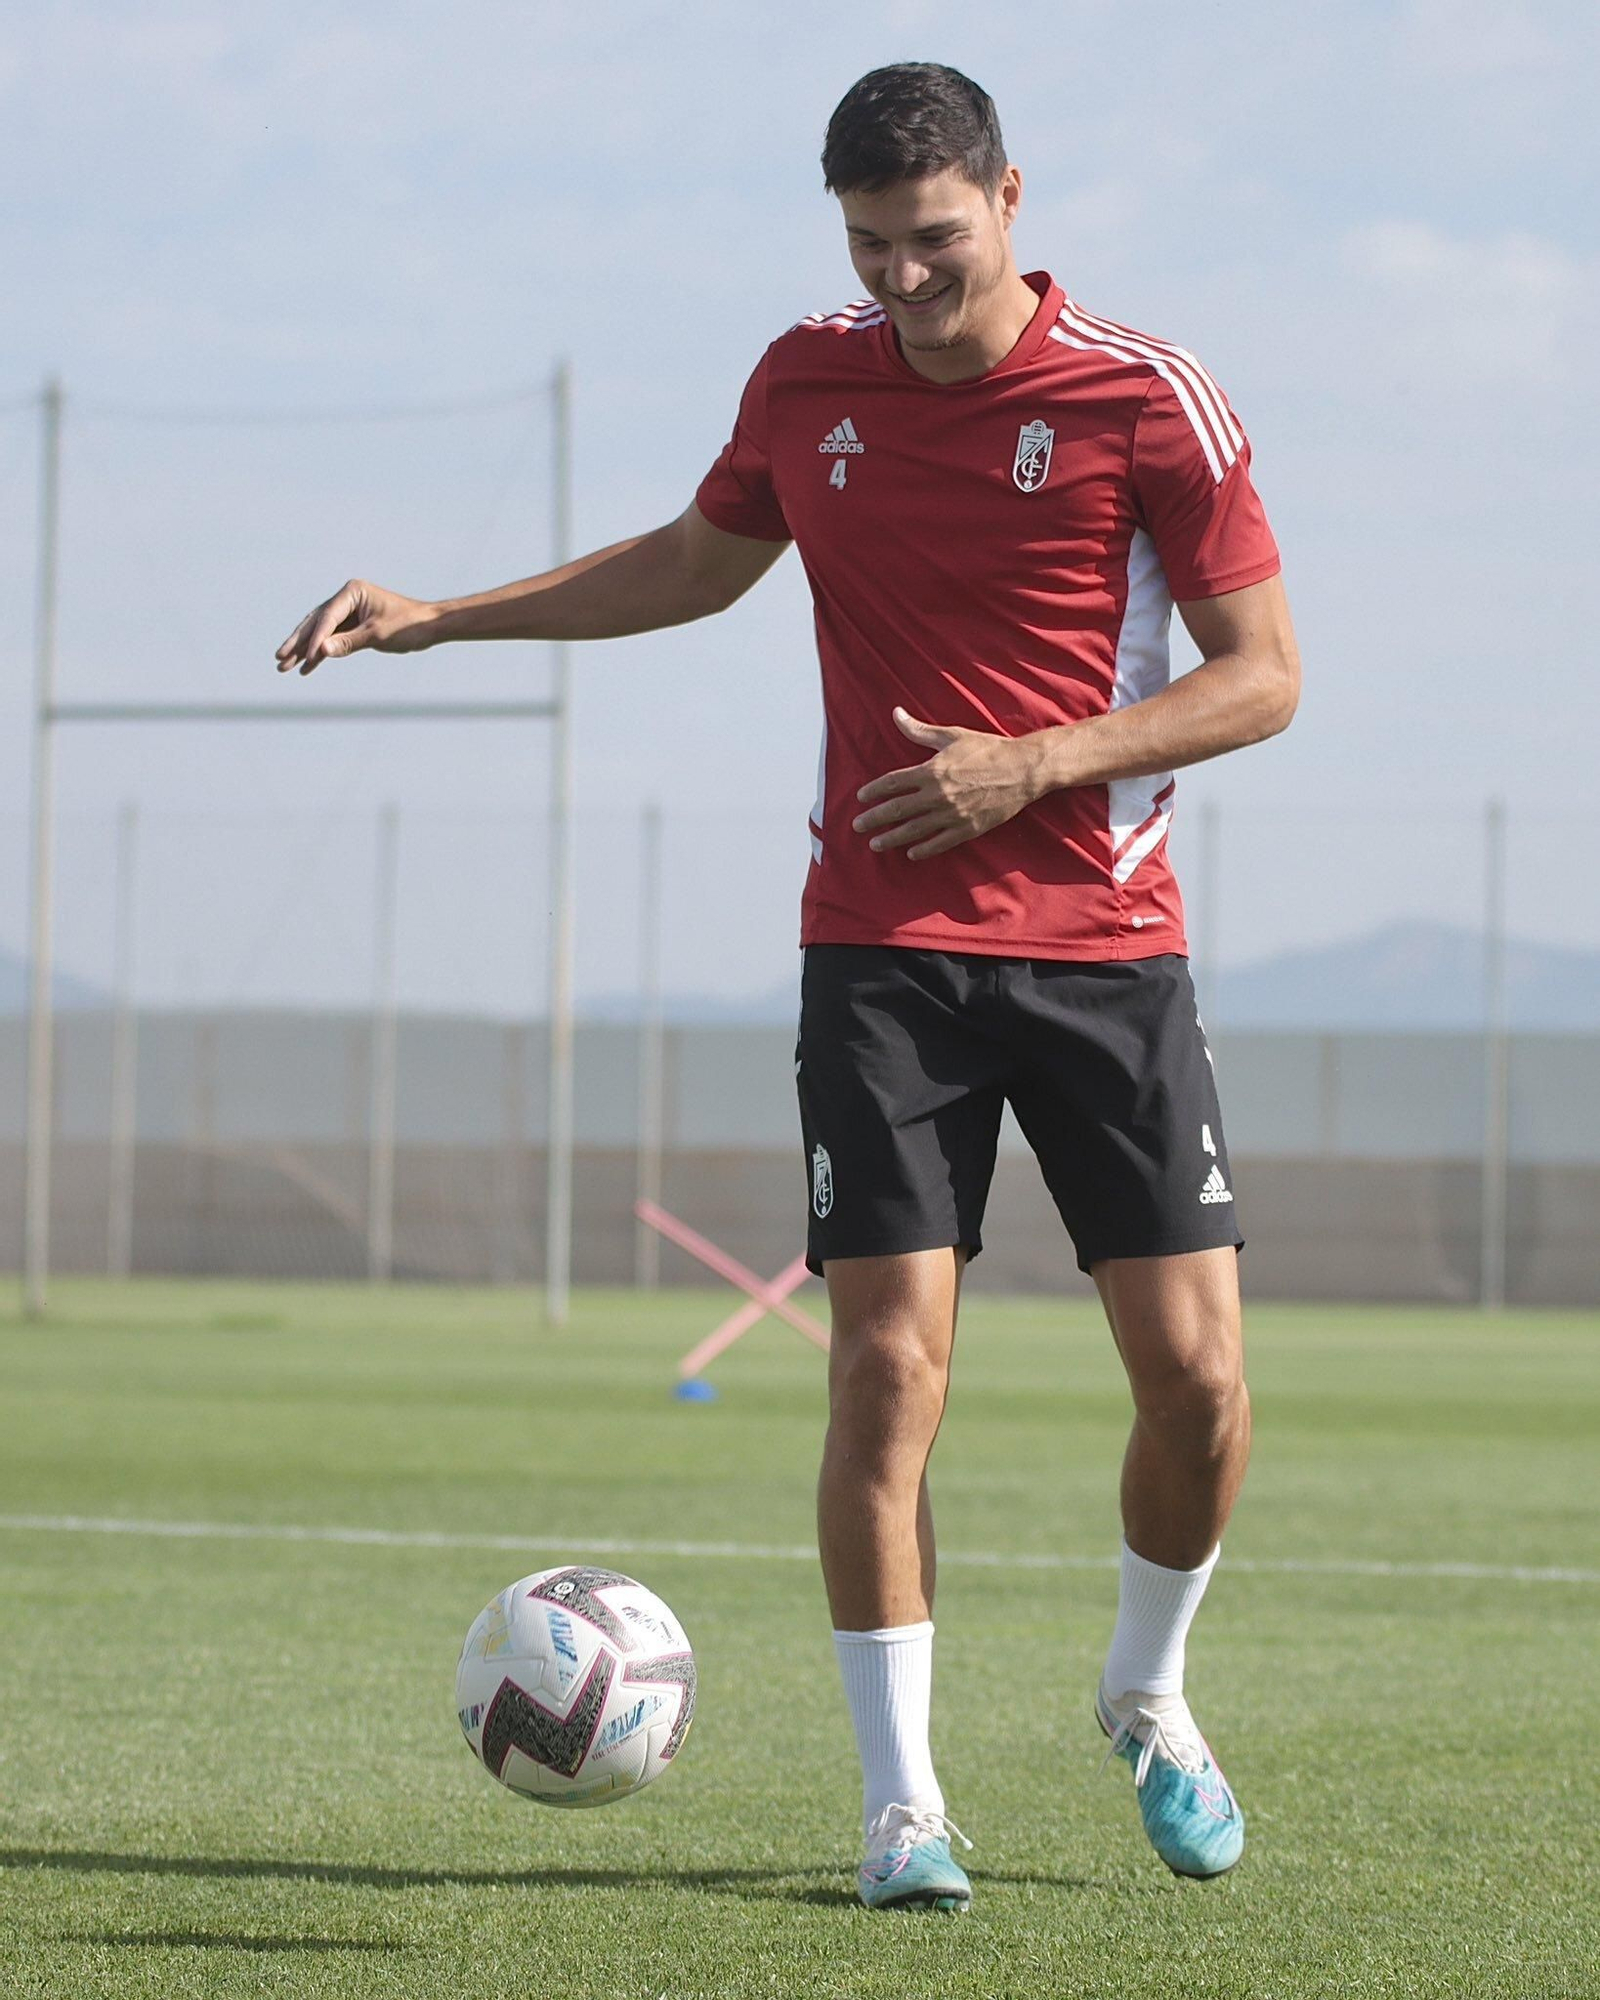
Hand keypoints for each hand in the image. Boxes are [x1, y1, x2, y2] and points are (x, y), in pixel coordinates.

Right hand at [275, 579, 436, 674]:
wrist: (429, 626)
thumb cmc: (408, 626)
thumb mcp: (377, 635)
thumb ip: (348, 643)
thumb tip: (320, 651)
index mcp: (352, 592)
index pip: (327, 617)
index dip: (314, 638)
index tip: (304, 657)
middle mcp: (347, 598)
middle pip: (316, 622)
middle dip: (298, 642)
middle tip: (279, 659)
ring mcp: (348, 611)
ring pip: (320, 632)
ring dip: (304, 650)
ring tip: (284, 666)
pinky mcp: (353, 625)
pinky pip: (332, 639)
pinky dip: (321, 653)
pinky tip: (307, 667)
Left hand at [852, 707, 1047, 859]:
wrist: (1022, 770)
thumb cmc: (987, 749)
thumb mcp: (951, 736)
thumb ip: (920, 731)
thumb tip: (896, 714)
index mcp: (931, 771)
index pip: (892, 783)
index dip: (874, 791)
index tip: (861, 797)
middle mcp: (937, 795)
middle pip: (897, 810)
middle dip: (874, 819)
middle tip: (858, 825)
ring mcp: (952, 814)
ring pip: (914, 830)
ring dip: (892, 838)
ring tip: (876, 844)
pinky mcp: (967, 829)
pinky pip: (940, 843)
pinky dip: (923, 850)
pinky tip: (911, 853)